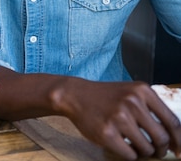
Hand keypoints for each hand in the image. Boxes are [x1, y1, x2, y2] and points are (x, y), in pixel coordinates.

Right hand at [61, 81, 180, 159]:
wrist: (75, 95)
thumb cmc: (106, 97)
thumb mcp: (131, 93)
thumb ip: (152, 109)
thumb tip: (174, 140)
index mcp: (142, 91)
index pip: (172, 122)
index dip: (179, 140)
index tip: (179, 151)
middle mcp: (132, 102)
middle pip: (161, 138)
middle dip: (161, 150)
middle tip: (155, 152)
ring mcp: (118, 118)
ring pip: (146, 148)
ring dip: (144, 153)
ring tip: (135, 147)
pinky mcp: (106, 133)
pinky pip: (130, 155)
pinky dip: (129, 155)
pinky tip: (122, 146)